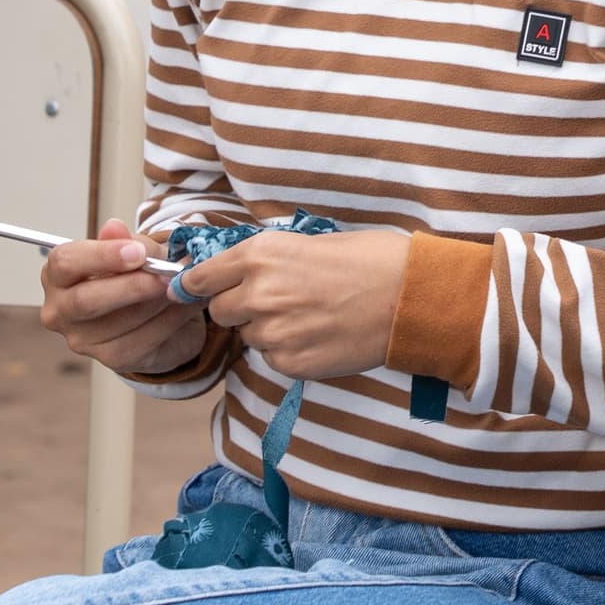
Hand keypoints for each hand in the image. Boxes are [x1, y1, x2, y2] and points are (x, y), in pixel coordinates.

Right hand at [41, 217, 210, 379]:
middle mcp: (60, 311)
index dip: (102, 256)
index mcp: (58, 275)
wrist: (156, 313)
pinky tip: (188, 303)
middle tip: (167, 274)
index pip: (65, 262)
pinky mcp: (112, 360)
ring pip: (122, 321)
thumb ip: (126, 241)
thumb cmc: (135, 275)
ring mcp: (83, 340)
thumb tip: (114, 228)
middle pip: (86, 300)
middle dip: (132, 285)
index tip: (138, 252)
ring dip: (161, 301)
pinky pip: (145, 339)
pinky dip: (172, 319)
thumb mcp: (134, 250)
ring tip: (186, 284)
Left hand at [179, 229, 411, 379]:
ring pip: (250, 337)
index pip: (200, 279)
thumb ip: (267, 260)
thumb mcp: (309, 241)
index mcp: (259, 255)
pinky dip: (290, 350)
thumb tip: (237, 274)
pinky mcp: (291, 363)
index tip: (195, 290)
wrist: (410, 297)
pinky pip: (274, 359)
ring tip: (310, 317)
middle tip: (277, 301)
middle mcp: (257, 293)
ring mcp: (273, 332)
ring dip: (268, 330)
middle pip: (220, 312)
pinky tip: (320, 335)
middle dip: (240, 308)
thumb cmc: (370, 259)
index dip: (197, 286)